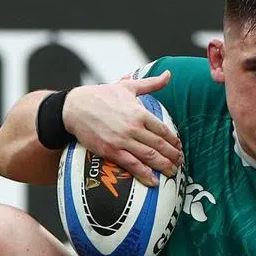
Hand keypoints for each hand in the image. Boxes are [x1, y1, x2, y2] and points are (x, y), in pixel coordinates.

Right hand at [61, 71, 182, 185]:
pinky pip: (132, 165)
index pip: (163, 130)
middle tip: (180, 163)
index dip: (174, 141)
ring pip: (149, 156)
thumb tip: (168, 75)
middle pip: (159, 145)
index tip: (179, 147)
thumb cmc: (101, 95)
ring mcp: (122, 140)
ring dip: (163, 166)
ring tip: (172, 172)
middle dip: (172, 156)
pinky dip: (144, 174)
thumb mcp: (127, 86)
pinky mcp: (111, 151)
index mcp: (139, 112)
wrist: (75, 107)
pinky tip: (153, 181)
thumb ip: (150, 83)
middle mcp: (133, 127)